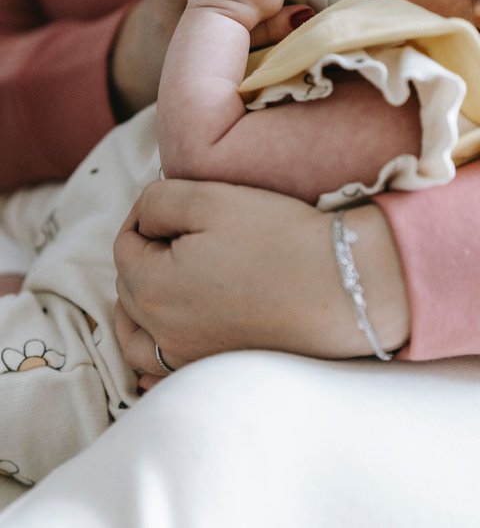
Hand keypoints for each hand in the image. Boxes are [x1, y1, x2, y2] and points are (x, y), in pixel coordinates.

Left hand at [114, 180, 409, 382]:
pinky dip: (154, 353)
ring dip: (137, 307)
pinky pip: (163, 371)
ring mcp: (188, 360)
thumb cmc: (278, 239)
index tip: (173, 204)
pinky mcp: (215, 372)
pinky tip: (164, 341)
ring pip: (136, 336)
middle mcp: (162, 333)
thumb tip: (142, 219)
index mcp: (152, 288)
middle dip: (143, 256)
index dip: (143, 218)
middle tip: (176, 232)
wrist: (342, 288)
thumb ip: (157, 202)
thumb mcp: (209, 198)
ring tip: (155, 283)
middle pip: (129, 289)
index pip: (125, 246)